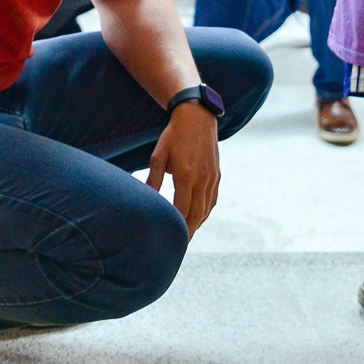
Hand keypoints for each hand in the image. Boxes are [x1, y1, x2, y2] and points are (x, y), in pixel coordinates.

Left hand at [146, 101, 220, 237]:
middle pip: (197, 214)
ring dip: (198, 223)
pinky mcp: (217, 174)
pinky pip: (213, 199)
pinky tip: (198, 217)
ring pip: (207, 208)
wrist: (197, 117)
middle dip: (189, 231)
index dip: (178, 226)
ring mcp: (212, 177)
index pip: (182, 209)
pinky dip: (206, 212)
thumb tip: (146, 199)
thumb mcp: (158, 156)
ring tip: (188, 235)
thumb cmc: (173, 136)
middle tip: (180, 245)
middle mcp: (202, 179)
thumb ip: (153, 179)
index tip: (172, 239)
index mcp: (186, 175)